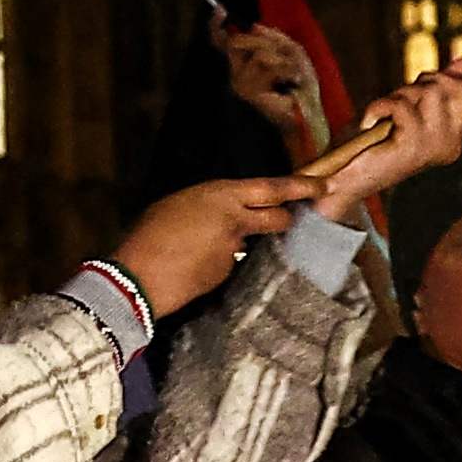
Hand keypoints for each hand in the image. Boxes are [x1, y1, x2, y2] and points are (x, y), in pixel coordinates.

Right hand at [105, 175, 311, 318]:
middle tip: (289, 218)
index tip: (322, 186)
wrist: (139, 275)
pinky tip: (194, 265)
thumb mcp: (181, 203)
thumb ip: (211, 204)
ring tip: (202, 247)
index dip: (301, 187)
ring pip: (250, 244)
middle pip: (278, 218)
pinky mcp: (227, 276)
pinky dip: (218, 263)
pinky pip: (230, 264)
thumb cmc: (150, 231)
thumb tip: (224, 210)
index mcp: (222, 195)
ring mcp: (234, 251)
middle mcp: (235, 221)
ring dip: (238, 244)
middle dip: (286, 218)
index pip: (273, 188)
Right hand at [215, 22, 331, 167]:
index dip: (215, 26)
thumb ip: (275, 38)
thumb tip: (254, 26)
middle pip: (239, 41)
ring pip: (259, 53)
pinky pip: (266, 64)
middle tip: (290, 56)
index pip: (221, 43)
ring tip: (296, 74)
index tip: (220, 9)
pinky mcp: (248, 92)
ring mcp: (240, 85)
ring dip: (284, 59)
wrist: (309, 116)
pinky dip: (286, 67)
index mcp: (245, 66)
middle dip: (269, 42)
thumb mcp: (294, 55)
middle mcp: (237, 76)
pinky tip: (295, 81)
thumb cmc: (302, 89)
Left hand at [308, 42, 461, 225]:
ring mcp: (435, 146)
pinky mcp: (413, 147)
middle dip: (431, 79)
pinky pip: (402, 105)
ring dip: (402, 93)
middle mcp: (452, 143)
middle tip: (404, 93)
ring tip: (385, 113)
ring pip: (431, 91)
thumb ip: (439, 86)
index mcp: (455, 134)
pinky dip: (380, 106)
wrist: (347, 176)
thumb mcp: (410, 105)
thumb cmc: (375, 139)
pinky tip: (369, 122)